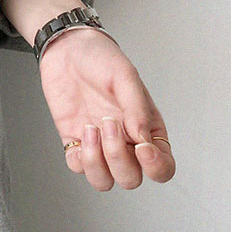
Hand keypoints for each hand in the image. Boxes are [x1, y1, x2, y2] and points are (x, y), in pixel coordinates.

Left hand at [38, 27, 174, 191]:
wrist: (68, 49)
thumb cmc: (102, 59)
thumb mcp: (126, 78)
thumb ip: (137, 110)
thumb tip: (144, 140)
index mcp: (149, 129)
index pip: (163, 167)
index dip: (155, 166)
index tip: (141, 146)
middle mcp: (127, 143)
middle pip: (131, 179)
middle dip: (118, 158)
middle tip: (109, 122)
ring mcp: (101, 147)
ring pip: (104, 182)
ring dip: (97, 162)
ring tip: (92, 127)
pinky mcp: (76, 145)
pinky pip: (78, 169)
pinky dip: (79, 157)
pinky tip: (81, 130)